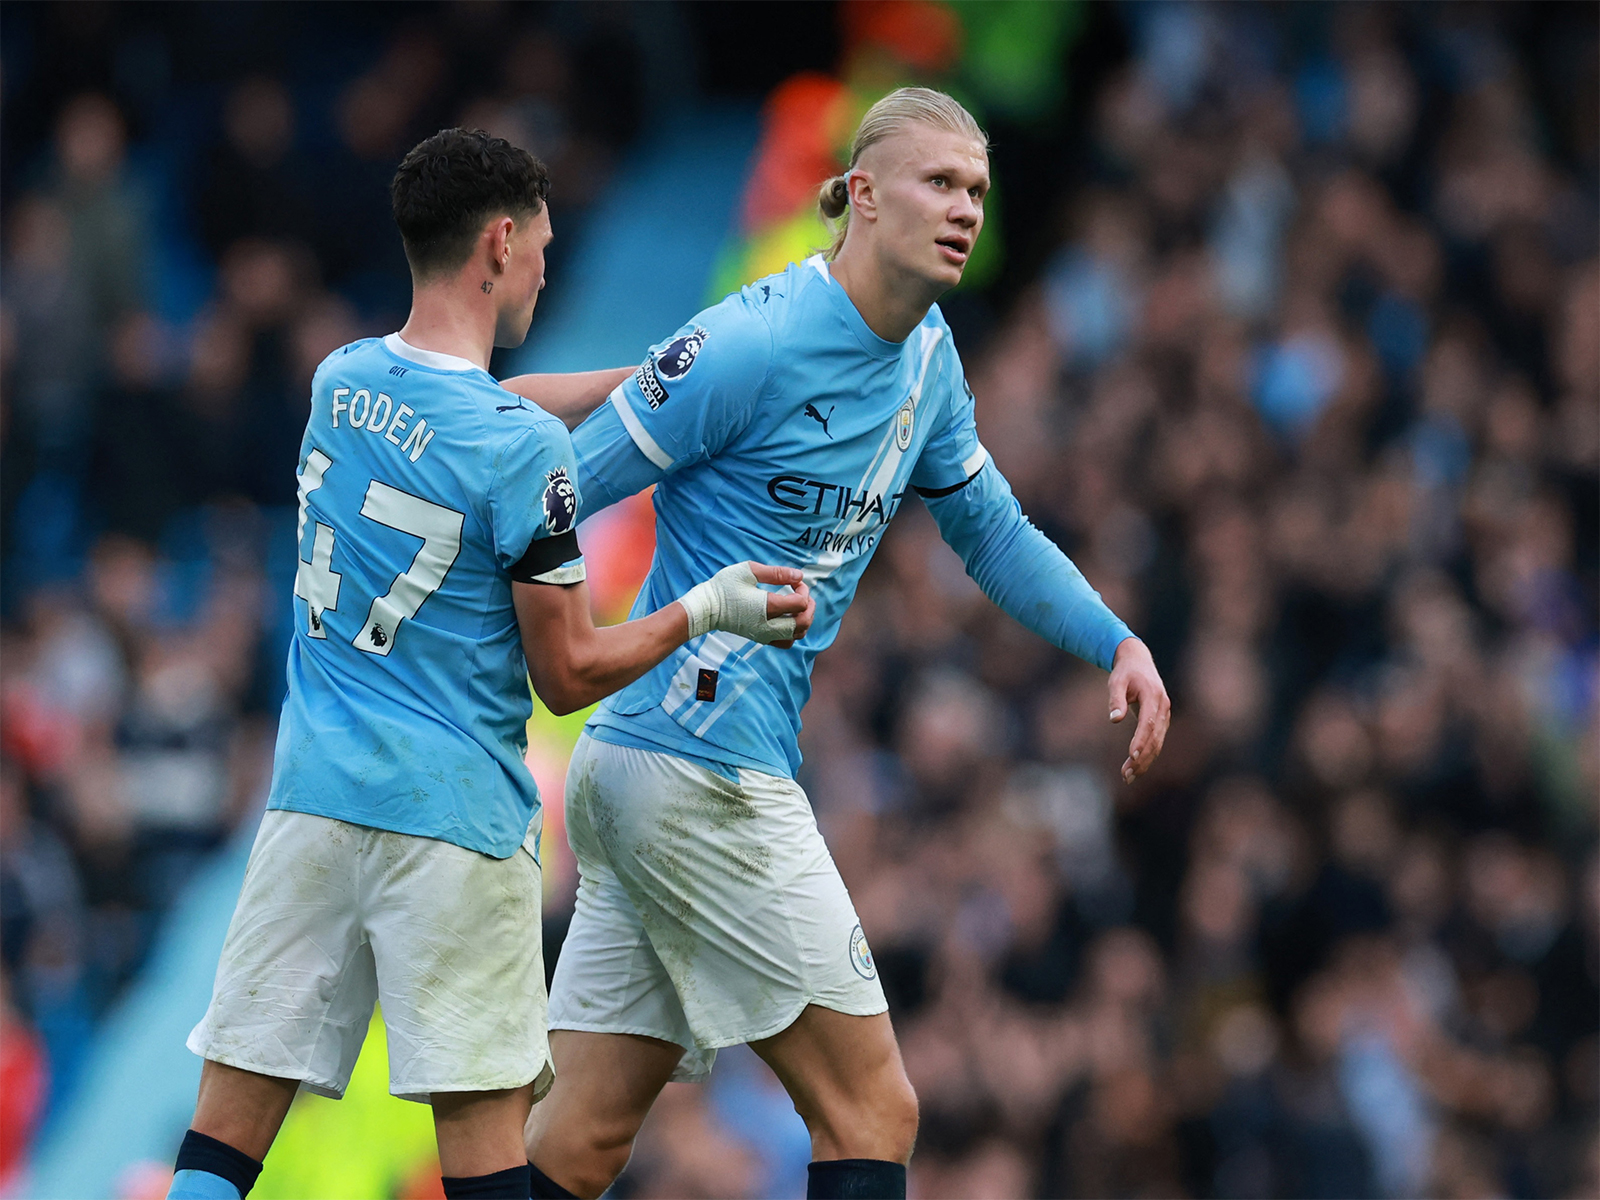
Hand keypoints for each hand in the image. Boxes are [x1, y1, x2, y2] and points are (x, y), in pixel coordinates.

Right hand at [678, 562, 812, 644]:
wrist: (707, 608)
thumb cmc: (724, 586)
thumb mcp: (749, 571)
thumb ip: (776, 573)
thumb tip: (799, 575)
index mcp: (767, 607)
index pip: (800, 604)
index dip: (804, 590)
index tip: (795, 581)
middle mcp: (768, 625)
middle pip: (803, 622)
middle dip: (810, 606)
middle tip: (803, 593)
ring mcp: (765, 635)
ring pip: (797, 635)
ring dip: (804, 620)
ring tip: (799, 606)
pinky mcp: (761, 639)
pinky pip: (786, 642)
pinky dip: (794, 631)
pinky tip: (788, 618)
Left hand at [1108, 638, 1169, 783]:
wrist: (1138, 662)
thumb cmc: (1125, 672)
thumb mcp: (1116, 681)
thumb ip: (1115, 699)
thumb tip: (1114, 720)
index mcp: (1153, 696)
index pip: (1148, 723)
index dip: (1141, 740)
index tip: (1131, 756)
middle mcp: (1163, 707)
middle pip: (1154, 737)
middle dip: (1141, 758)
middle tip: (1126, 775)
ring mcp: (1165, 715)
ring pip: (1157, 743)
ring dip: (1144, 761)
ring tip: (1128, 777)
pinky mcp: (1162, 721)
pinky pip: (1156, 741)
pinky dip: (1147, 755)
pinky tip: (1135, 768)